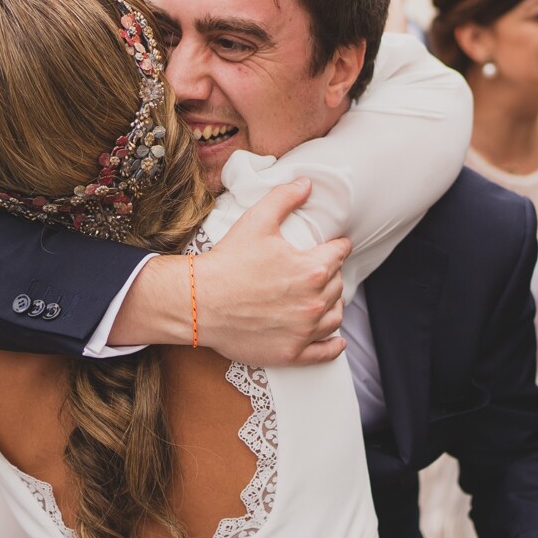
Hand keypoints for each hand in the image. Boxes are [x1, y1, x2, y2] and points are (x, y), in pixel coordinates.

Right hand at [193, 179, 350, 365]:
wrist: (199, 303)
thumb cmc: (227, 263)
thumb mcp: (256, 221)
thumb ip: (284, 199)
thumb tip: (306, 184)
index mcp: (311, 270)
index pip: (339, 254)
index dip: (338, 246)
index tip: (336, 244)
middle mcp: (314, 302)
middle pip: (338, 285)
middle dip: (332, 274)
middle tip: (320, 269)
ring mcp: (303, 331)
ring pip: (334, 316)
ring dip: (334, 305)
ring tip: (326, 298)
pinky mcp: (291, 353)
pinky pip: (324, 352)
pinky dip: (333, 346)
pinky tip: (337, 340)